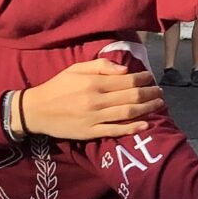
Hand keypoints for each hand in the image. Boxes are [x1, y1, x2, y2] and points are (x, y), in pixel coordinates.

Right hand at [19, 56, 163, 141]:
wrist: (37, 110)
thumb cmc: (58, 86)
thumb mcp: (76, 69)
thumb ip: (101, 66)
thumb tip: (125, 70)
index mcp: (93, 82)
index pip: (126, 80)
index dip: (143, 79)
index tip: (151, 78)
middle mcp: (96, 100)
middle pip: (131, 96)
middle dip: (150, 93)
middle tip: (160, 92)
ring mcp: (94, 118)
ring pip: (127, 113)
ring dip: (147, 109)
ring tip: (158, 104)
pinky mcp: (90, 132)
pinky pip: (115, 130)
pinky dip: (132, 128)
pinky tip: (146, 124)